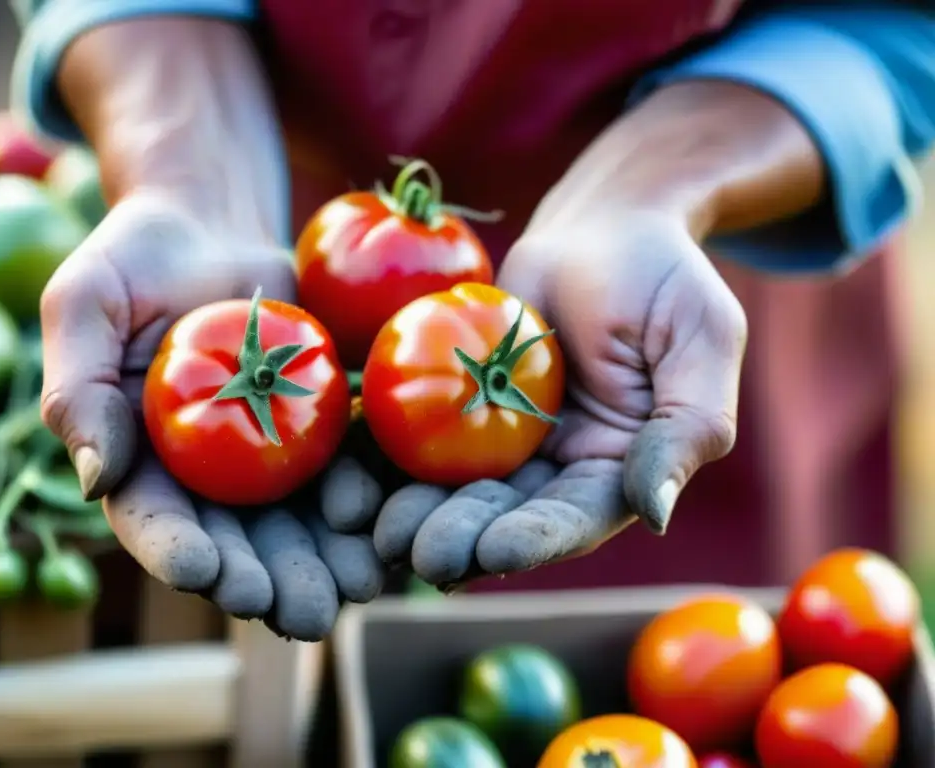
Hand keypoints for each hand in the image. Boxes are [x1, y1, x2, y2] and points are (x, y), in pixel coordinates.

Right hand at [40, 193, 384, 638]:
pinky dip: (368, 497)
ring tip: (360, 587)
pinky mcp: (320, 424)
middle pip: (239, 540)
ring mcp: (268, 453)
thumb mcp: (86, 304)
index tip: (207, 574)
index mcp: (142, 459)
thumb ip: (78, 386)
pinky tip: (391, 521)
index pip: (156, 520)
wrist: (212, 226)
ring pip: (299, 522)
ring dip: (329, 560)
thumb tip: (94, 478)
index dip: (180, 551)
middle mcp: (207, 473)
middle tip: (303, 614)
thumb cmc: (133, 260)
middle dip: (270, 581)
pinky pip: (346, 466)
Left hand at [373, 209, 746, 586]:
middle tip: (419, 554)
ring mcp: (501, 437)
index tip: (494, 552)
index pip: (575, 517)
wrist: (599, 226)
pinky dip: (387, 458)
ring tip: (378, 531)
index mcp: (615, 469)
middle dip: (463, 538)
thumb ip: (687, 427)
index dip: (535, 539)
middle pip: (504, 514)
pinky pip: (418, 433)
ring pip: (452, 486)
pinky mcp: (455, 402)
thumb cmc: (662, 277)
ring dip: (416, 512)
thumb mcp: (700, 341)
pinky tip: (355, 478)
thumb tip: (655, 514)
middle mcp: (553, 467)